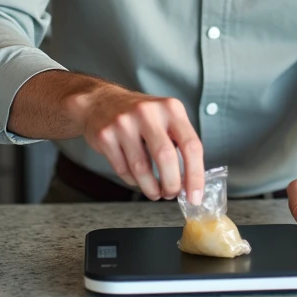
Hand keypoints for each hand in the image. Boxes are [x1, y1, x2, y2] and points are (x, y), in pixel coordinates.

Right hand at [63, 84, 203, 202]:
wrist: (100, 101)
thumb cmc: (139, 115)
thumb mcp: (165, 117)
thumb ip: (179, 142)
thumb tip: (190, 181)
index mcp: (171, 108)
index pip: (191, 145)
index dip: (195, 175)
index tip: (195, 196)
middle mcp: (148, 112)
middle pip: (166, 157)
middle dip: (171, 184)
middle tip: (171, 194)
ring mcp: (124, 123)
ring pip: (141, 168)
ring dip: (151, 188)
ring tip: (155, 192)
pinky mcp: (106, 135)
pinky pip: (122, 169)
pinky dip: (132, 180)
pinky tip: (136, 178)